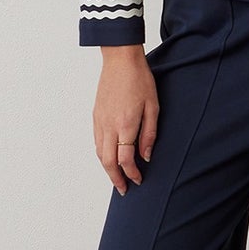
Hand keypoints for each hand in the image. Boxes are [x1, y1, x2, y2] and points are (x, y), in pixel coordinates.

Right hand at [94, 46, 158, 193]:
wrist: (120, 60)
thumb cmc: (140, 80)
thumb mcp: (153, 107)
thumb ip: (149, 134)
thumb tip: (146, 156)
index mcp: (125, 125)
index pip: (125, 159)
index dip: (132, 174)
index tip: (139, 180)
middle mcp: (109, 126)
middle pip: (107, 162)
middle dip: (115, 179)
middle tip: (124, 190)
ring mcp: (100, 121)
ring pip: (99, 153)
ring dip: (107, 169)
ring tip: (116, 177)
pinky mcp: (96, 115)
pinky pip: (96, 141)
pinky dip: (102, 154)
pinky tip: (109, 157)